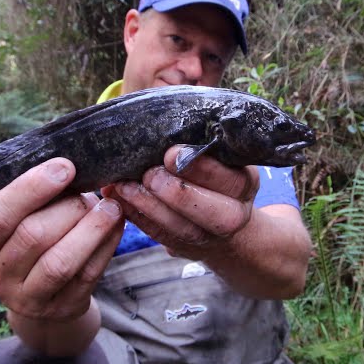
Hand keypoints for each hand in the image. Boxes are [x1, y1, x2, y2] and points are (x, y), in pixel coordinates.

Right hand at [0, 158, 123, 321]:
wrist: (44, 296)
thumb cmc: (30, 242)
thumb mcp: (18, 222)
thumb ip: (31, 197)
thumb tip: (66, 165)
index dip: (31, 188)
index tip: (65, 167)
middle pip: (32, 236)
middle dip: (68, 207)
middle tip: (89, 191)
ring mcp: (29, 299)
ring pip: (60, 262)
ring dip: (91, 228)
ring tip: (110, 207)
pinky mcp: (62, 308)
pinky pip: (87, 275)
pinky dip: (105, 246)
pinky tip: (115, 226)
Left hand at [108, 145, 259, 259]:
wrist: (227, 224)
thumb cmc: (218, 176)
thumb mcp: (223, 157)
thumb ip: (204, 141)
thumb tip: (173, 117)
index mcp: (244, 185)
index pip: (229, 179)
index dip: (200, 168)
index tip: (171, 153)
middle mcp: (233, 215)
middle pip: (208, 211)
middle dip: (175, 192)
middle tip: (149, 174)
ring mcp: (208, 237)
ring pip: (178, 226)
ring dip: (147, 205)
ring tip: (124, 186)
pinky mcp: (183, 246)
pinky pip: (158, 234)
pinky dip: (136, 216)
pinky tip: (119, 198)